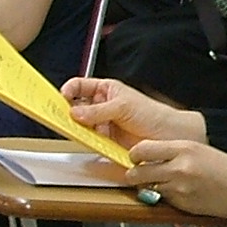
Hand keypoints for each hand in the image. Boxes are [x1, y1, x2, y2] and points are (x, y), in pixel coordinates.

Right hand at [61, 76, 203, 148]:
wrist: (166, 135)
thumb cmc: (151, 113)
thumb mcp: (122, 107)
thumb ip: (97, 110)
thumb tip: (75, 112)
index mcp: (106, 90)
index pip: (80, 86)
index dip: (69, 90)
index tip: (62, 97)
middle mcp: (101, 106)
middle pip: (76, 106)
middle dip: (68, 110)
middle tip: (59, 116)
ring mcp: (103, 123)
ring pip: (81, 124)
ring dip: (75, 127)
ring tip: (70, 129)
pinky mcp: (106, 140)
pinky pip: (90, 139)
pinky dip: (85, 140)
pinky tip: (83, 140)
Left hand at [119, 138, 226, 222]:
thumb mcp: (199, 150)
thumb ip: (173, 152)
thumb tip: (149, 156)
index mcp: (183, 148)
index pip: (141, 149)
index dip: (135, 155)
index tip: (136, 157)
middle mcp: (178, 167)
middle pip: (137, 173)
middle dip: (135, 175)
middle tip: (139, 174)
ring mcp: (179, 188)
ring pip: (148, 188)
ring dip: (151, 187)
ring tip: (168, 184)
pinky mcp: (182, 205)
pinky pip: (164, 201)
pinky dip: (167, 198)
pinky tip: (183, 193)